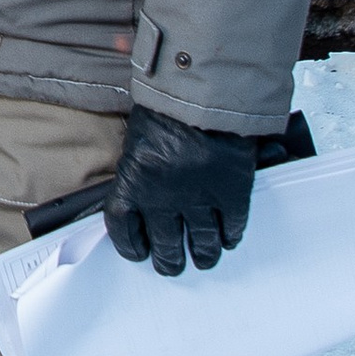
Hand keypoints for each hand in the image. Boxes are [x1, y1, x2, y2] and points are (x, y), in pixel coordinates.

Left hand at [103, 107, 261, 276]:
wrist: (206, 90)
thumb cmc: (168, 105)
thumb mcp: (137, 137)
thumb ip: (138, 169)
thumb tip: (138, 195)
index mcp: (134, 182)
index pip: (122, 228)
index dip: (129, 246)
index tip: (137, 252)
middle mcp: (164, 198)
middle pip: (165, 244)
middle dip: (168, 260)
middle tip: (172, 265)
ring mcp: (200, 198)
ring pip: (201, 243)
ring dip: (202, 255)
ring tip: (202, 260)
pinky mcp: (232, 193)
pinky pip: (231, 226)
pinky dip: (230, 236)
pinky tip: (228, 239)